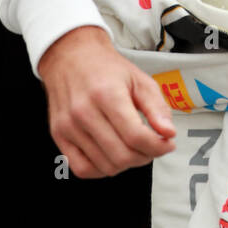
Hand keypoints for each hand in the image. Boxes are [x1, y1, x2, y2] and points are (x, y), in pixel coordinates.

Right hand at [38, 25, 176, 177]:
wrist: (71, 57)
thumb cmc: (106, 68)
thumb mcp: (139, 79)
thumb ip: (157, 108)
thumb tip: (168, 133)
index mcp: (107, 94)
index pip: (136, 136)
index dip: (157, 146)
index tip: (167, 144)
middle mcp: (84, 112)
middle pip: (121, 155)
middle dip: (145, 157)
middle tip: (153, 147)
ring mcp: (68, 127)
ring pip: (105, 166)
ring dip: (127, 164)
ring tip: (135, 149)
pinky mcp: (59, 136)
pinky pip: (82, 169)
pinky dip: (102, 170)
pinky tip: (113, 156)